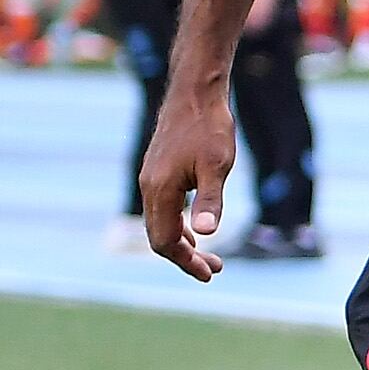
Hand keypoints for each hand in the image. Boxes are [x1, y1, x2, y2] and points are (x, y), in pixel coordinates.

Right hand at [139, 82, 234, 282]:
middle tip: (216, 269)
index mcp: (160, 190)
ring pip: (160, 222)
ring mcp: (152, 179)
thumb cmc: (210, 129)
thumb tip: (207, 233)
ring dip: (183, 243)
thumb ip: (210, 200)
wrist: (195, 95)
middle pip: (160, 236)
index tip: (210, 273)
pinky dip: (178, 225)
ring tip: (209, 257)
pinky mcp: (158, 171)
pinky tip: (195, 229)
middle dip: (186, 258)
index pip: (165, 240)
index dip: (186, 262)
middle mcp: (149, 187)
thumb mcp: (217, 166)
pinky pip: (163, 208)